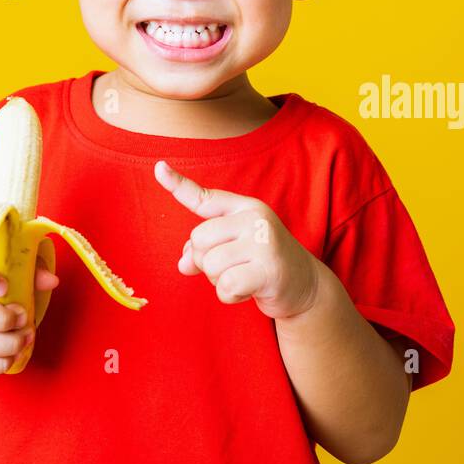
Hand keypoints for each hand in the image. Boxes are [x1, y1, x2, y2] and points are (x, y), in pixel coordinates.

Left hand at [154, 159, 321, 318]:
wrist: (306, 285)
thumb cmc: (264, 264)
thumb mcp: (236, 250)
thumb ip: (206, 249)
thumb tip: (182, 264)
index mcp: (245, 208)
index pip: (206, 198)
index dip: (179, 184)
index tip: (158, 168)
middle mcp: (255, 219)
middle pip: (198, 239)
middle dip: (206, 261)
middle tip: (233, 267)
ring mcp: (264, 242)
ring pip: (209, 265)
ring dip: (219, 280)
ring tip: (244, 277)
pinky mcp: (269, 269)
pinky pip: (225, 285)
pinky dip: (230, 295)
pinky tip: (248, 291)